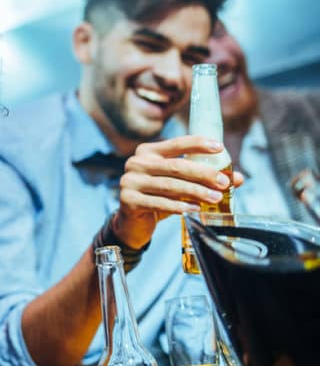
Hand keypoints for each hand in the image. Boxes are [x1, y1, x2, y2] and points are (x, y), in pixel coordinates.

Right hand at [114, 135, 243, 248]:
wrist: (132, 222)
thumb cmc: (158, 197)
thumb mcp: (179, 184)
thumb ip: (202, 178)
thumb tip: (237, 178)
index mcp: (147, 152)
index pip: (176, 143)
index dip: (198, 144)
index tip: (219, 147)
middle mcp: (136, 163)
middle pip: (175, 166)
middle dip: (203, 174)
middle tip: (223, 182)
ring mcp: (130, 181)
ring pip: (170, 185)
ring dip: (196, 191)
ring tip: (215, 198)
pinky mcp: (128, 200)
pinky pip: (159, 203)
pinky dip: (179, 206)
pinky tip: (194, 209)